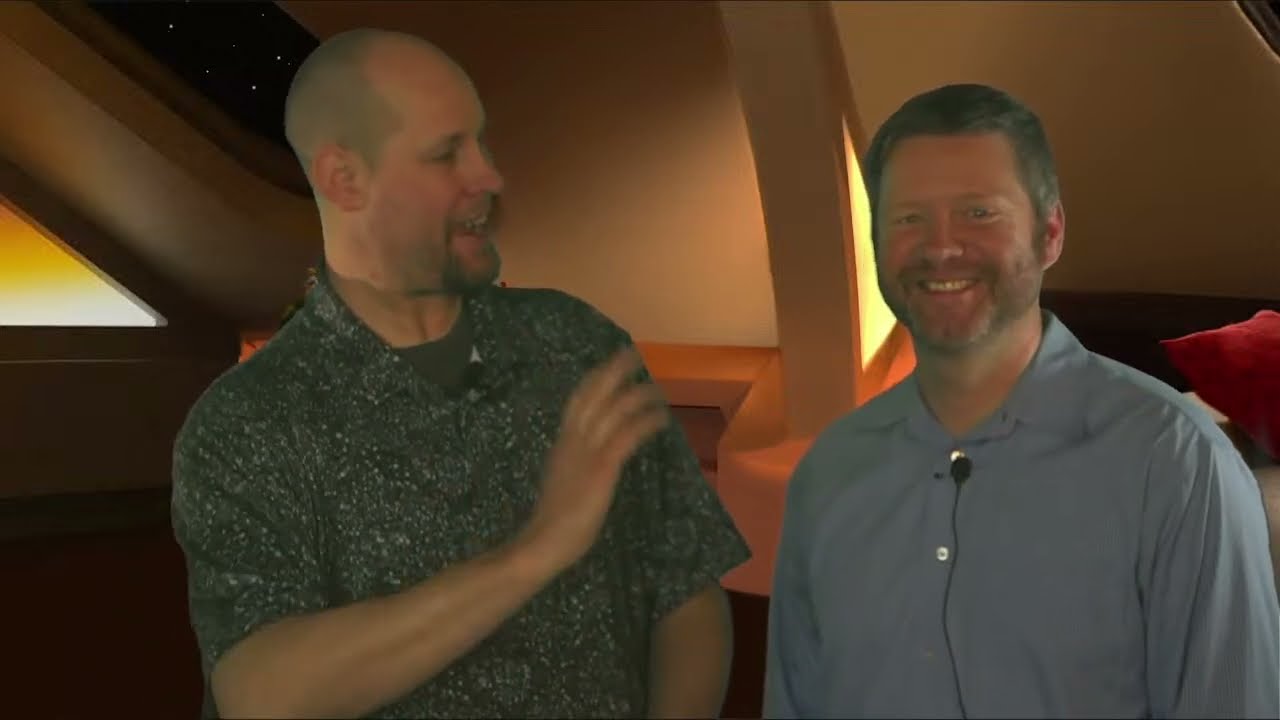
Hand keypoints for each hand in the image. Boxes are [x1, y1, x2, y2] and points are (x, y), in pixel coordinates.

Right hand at [518, 348, 669, 573]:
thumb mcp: (564, 481)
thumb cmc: (554, 521)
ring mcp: (587, 451)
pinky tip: (661, 417)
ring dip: (637, 394)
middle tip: (632, 352)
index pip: (578, 401)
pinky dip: (645, 422)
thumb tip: (593, 457)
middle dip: (613, 370)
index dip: (595, 379)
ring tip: (656, 386)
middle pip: (593, 393)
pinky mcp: (602, 467)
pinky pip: (627, 435)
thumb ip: (576, 464)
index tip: (610, 364)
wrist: (544, 541)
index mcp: (563, 443)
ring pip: (613, 409)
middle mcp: (573, 440)